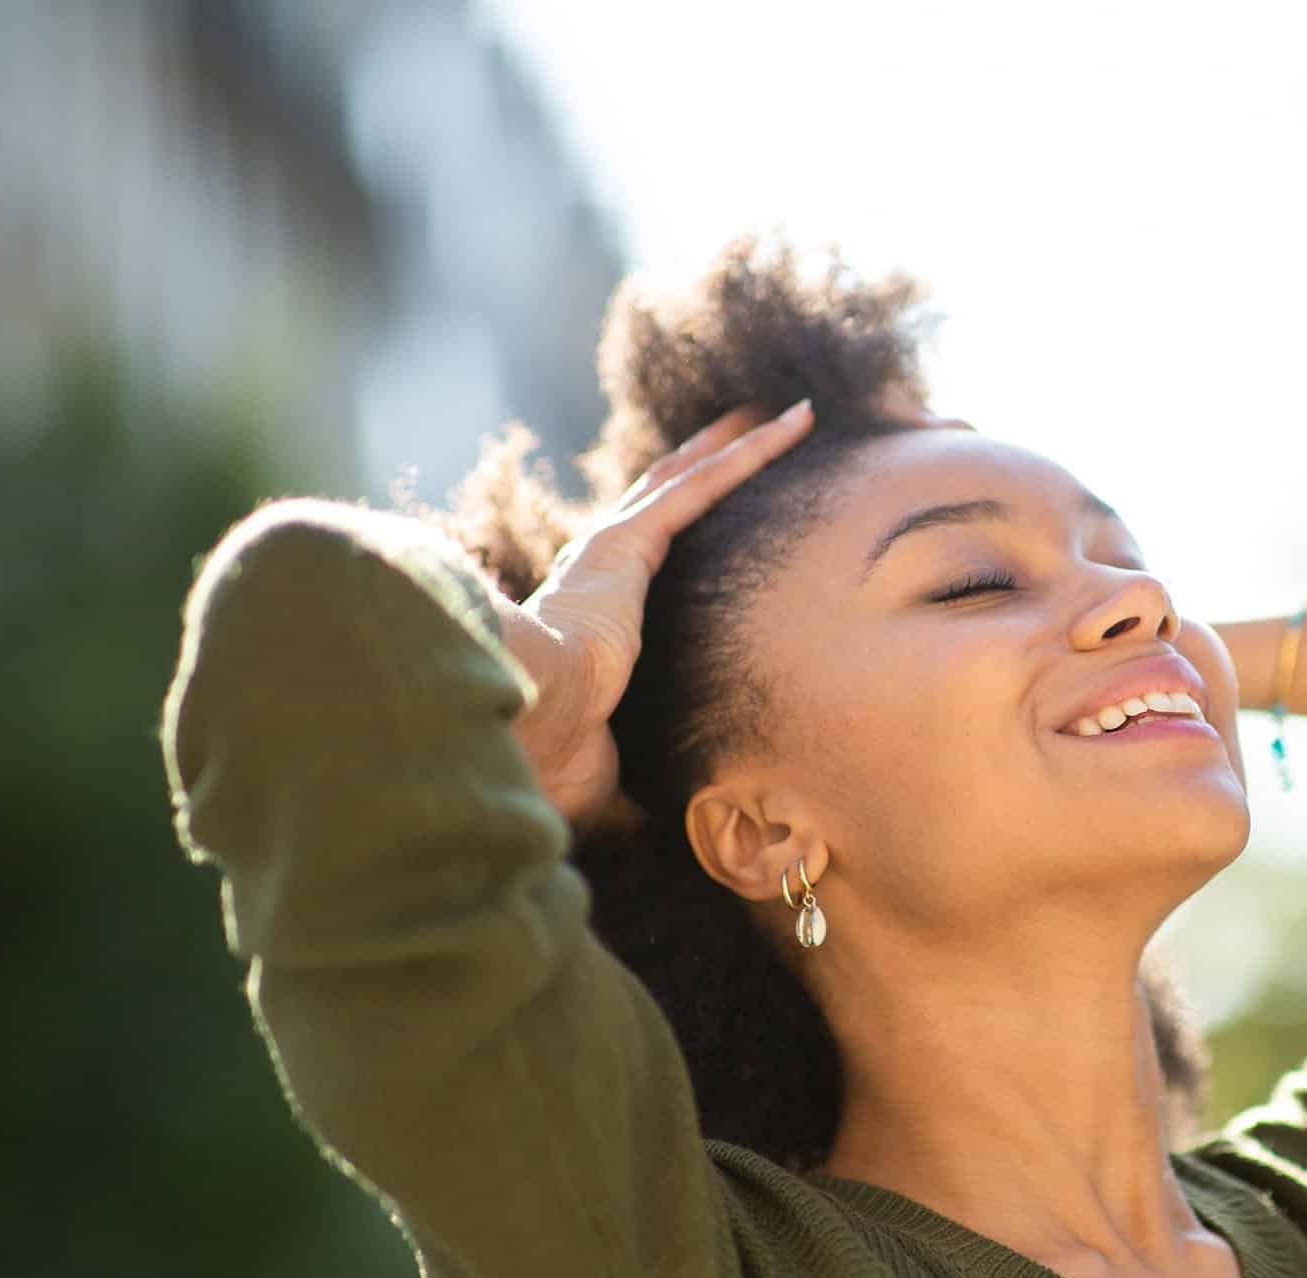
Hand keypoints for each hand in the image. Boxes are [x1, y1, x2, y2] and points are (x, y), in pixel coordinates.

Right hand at [499, 399, 816, 829]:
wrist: (515, 724)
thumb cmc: (547, 759)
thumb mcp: (608, 775)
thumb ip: (641, 792)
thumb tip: (680, 836)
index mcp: (591, 624)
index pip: (642, 572)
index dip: (673, 541)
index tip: (699, 525)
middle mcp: (600, 572)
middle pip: (667, 504)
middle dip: (707, 468)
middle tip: (745, 436)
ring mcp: (614, 551)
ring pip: (691, 480)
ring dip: (739, 445)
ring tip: (784, 414)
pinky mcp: (630, 542)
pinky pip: (705, 484)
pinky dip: (750, 451)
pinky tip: (791, 422)